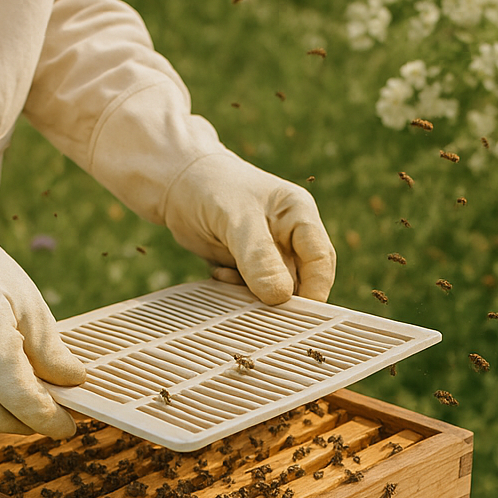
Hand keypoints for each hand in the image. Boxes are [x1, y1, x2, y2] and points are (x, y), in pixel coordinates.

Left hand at [164, 152, 336, 303]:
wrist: (177, 185)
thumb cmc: (211, 188)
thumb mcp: (237, 220)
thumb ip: (259, 258)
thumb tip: (281, 297)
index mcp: (300, 216)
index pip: (321, 259)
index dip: (315, 289)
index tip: (294, 311)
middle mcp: (291, 237)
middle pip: (302, 280)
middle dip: (280, 296)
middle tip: (255, 302)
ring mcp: (271, 253)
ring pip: (277, 290)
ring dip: (254, 294)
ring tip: (226, 276)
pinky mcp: (250, 267)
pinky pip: (254, 291)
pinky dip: (237, 291)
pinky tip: (218, 273)